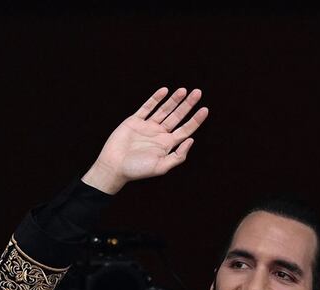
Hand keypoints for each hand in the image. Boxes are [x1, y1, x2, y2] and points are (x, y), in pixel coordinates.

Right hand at [82, 86, 208, 193]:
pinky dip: (155, 99)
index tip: (205, 109)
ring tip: (184, 90)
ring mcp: (147, 127)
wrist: (114, 166)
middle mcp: (159, 134)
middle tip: (198, 93)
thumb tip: (191, 140)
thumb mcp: (161, 167)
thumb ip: (178, 156)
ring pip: (164, 110)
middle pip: (177, 116)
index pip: (185, 130)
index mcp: (167, 145)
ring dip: (174, 100)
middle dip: (187, 105)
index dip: (196, 120)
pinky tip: (164, 91)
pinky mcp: (134, 121)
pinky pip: (147, 107)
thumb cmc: (137, 170)